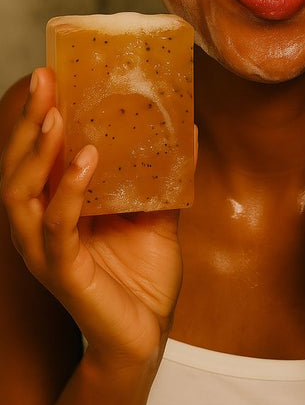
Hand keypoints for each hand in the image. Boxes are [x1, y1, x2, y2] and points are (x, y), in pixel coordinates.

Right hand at [0, 67, 183, 368]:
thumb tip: (187, 128)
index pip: (35, 154)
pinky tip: (85, 161)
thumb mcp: (154, 213)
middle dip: (28, 121)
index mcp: (56, 206)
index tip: (50, 72)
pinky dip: (68, 191)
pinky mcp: (64, 271)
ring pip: (20, 194)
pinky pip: (57, 227)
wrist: (147, 333)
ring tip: (56, 116)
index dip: (37, 115)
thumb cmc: (142, 273)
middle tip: (44, 80)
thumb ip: (162, 175)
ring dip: (36, 151)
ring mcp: (46, 248)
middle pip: (17, 165)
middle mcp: (40, 224)